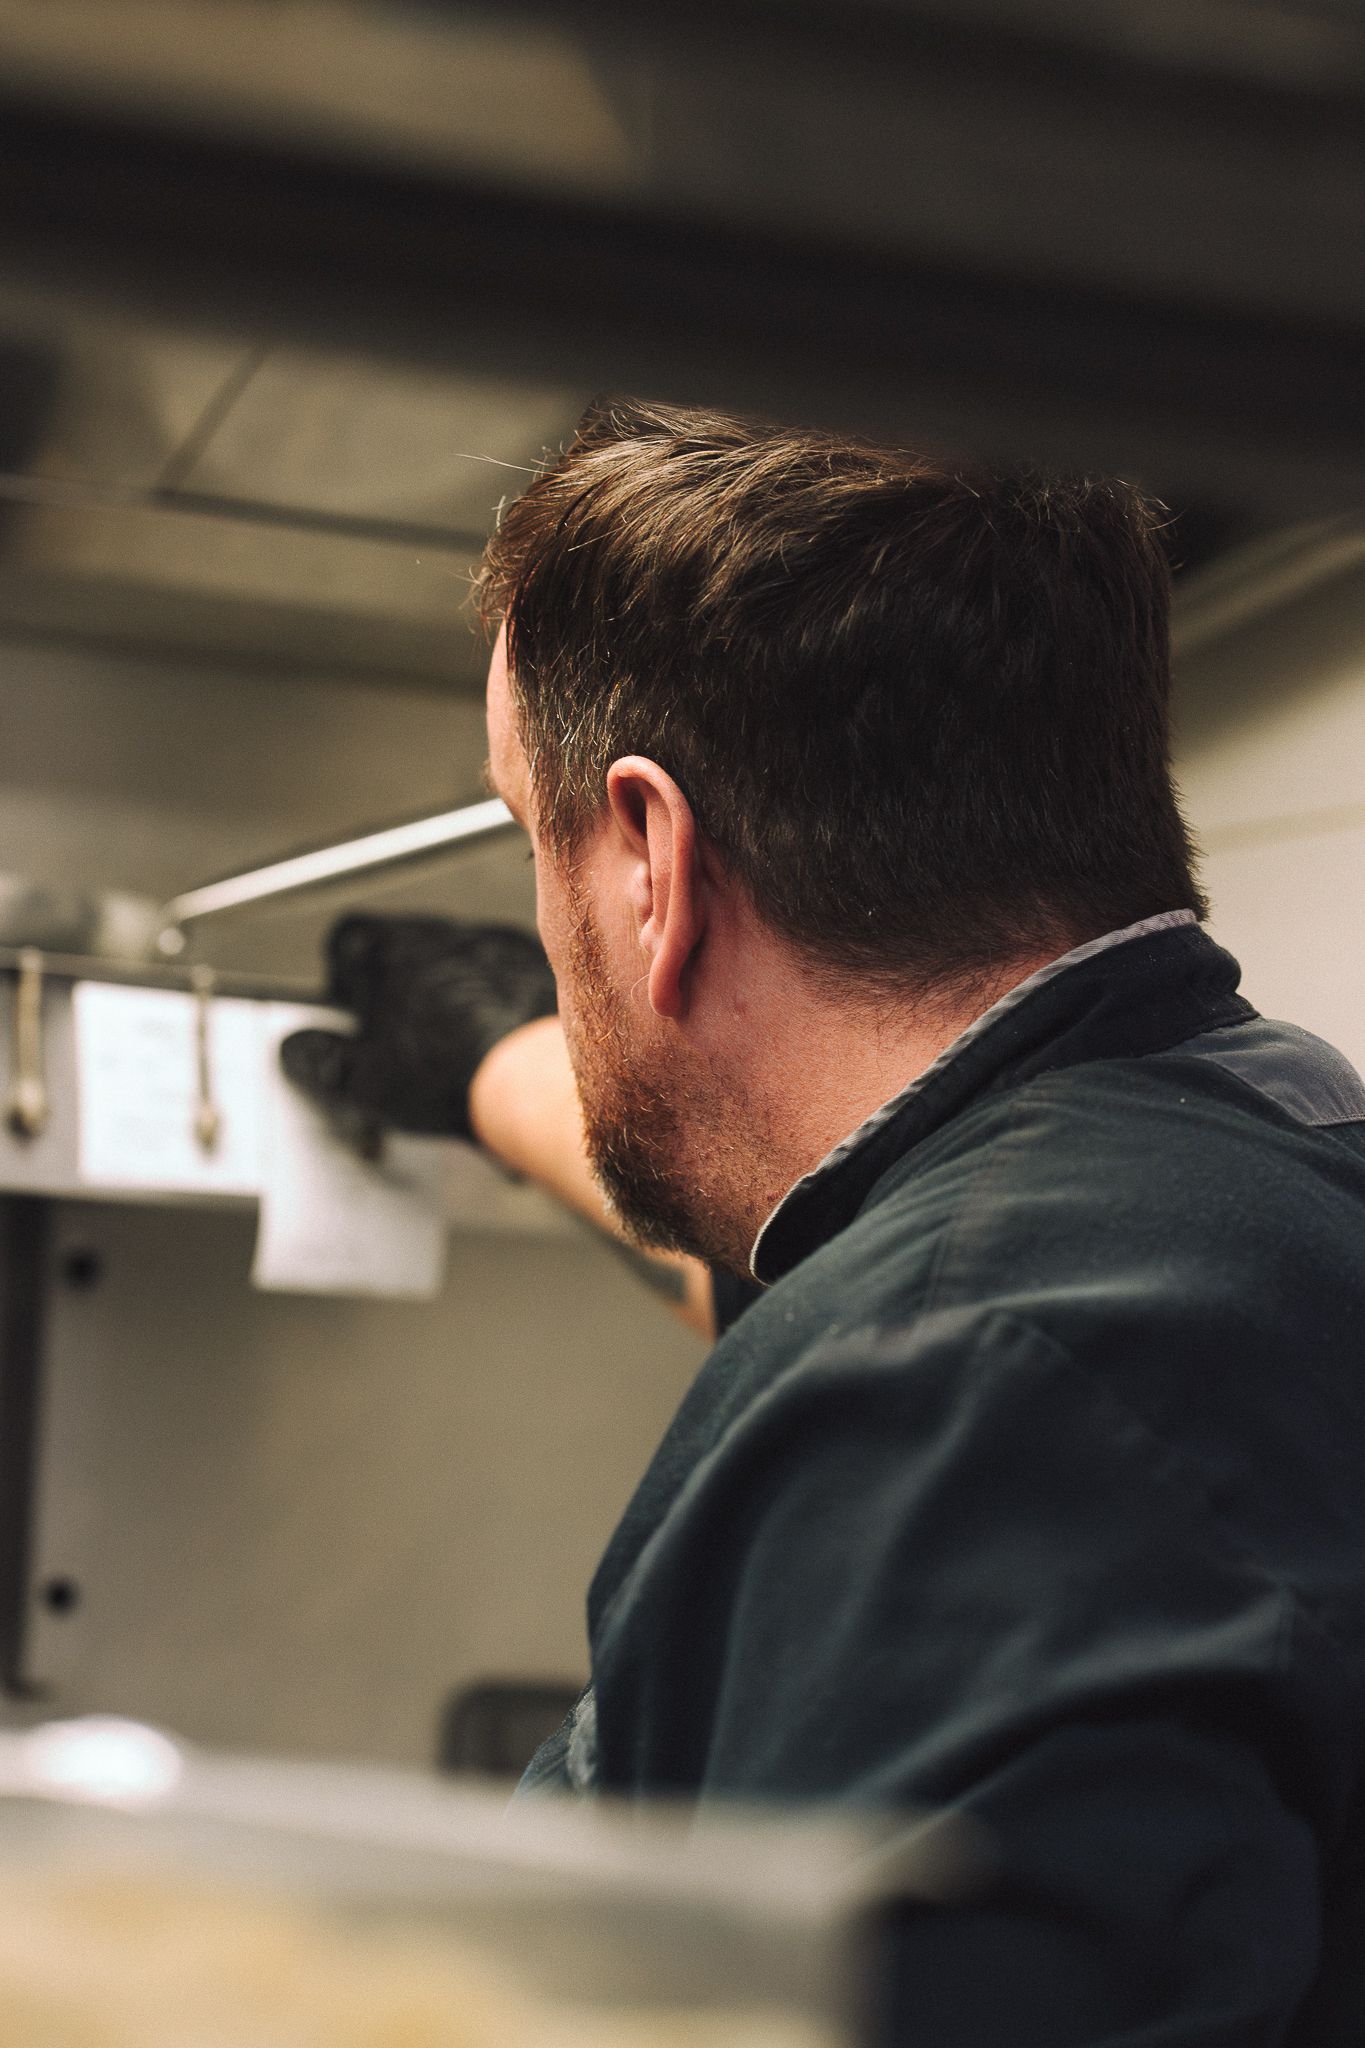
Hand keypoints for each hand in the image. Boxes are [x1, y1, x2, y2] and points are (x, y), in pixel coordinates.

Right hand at [280, 914, 556, 1139]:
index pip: (350, 936)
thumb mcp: (363, 1080)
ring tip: (453, 1044)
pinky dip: (495, 1000)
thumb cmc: (448, 1074)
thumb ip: (320, 1059)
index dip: (343, 971)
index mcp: (390, 951)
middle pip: (406, 948)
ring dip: (449, 992)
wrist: (536, 1079)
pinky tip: (496, 1041)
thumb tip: (298, 1049)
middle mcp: (442, 935)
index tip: (349, 1000)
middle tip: (401, 1034)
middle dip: (399, 987)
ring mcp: (494, 945)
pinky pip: (504, 974)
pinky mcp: (537, 965)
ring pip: (457, 960)